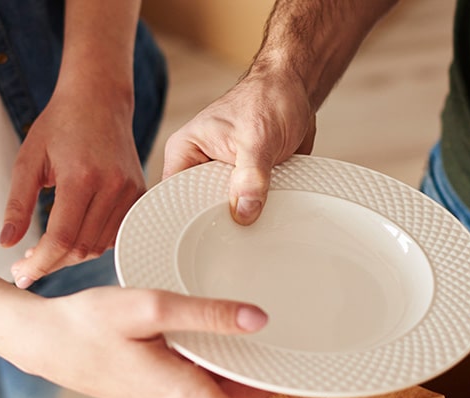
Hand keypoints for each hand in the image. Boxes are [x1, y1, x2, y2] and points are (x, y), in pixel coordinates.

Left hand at [2, 80, 144, 287]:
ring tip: (46, 251)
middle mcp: (111, 186)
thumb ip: (17, 204)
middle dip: (52, 263)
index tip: (21, 276)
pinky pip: (115, 234)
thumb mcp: (28, 160)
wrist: (99, 98)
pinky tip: (72, 237)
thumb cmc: (60, 124)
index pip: (62, 239)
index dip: (40, 263)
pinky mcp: (140, 194)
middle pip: (82, 248)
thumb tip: (6, 244)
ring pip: (100, 246)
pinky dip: (93, 243)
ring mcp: (130, 191)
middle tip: (26, 266)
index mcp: (81, 177)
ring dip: (71, 256)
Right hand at [11, 287, 331, 397]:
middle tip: (305, 357)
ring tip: (264, 341)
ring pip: (222, 396)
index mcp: (184, 394)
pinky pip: (200, 389)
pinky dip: (218, 372)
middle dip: (273, 390)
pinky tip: (219, 341)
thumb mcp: (149, 309)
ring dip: (243, 377)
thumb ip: (206, 315)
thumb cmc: (89, 323)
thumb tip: (259, 320)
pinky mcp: (154, 396)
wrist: (43, 341)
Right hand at [163, 68, 316, 224]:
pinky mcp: (246, 185)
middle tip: (235, 230)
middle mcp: (200, 166)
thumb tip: (244, 212)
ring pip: (227, 213)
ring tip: (256, 218)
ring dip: (244, 218)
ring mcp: (224, 177)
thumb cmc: (269, 98)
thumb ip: (250, 177)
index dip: (184, 218)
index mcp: (186, 151)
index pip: (173, 195)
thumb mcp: (257, 138)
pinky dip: (262, 213)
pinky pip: (249, 209)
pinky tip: (270, 214)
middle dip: (219, 221)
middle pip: (199, 210)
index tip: (200, 236)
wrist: (296, 90)